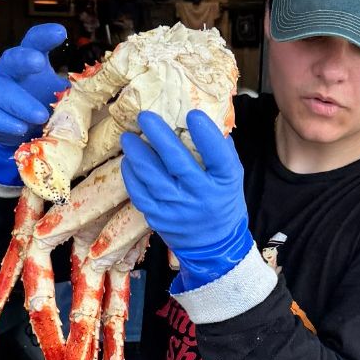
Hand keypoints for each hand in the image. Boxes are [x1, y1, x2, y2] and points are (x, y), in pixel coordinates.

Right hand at [0, 24, 68, 184]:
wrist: (16, 134)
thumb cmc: (42, 107)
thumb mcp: (62, 97)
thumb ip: (82, 92)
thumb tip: (121, 91)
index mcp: (30, 62)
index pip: (35, 41)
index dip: (45, 36)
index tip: (61, 32)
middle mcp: (10, 71)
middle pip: (12, 58)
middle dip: (24, 59)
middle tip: (38, 62)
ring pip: (1, 91)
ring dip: (20, 103)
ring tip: (39, 115)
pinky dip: (6, 123)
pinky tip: (20, 129)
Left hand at [120, 110, 252, 287]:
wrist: (215, 244)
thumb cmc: (223, 200)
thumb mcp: (231, 175)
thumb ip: (220, 149)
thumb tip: (203, 117)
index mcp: (225, 182)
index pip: (218, 157)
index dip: (206, 135)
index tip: (192, 114)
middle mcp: (202, 196)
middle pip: (178, 164)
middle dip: (159, 137)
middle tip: (145, 117)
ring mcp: (179, 210)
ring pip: (153, 179)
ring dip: (138, 155)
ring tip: (129, 138)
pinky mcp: (160, 219)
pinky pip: (140, 195)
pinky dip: (132, 177)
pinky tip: (128, 162)